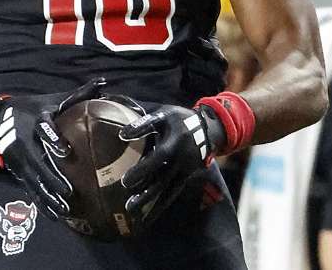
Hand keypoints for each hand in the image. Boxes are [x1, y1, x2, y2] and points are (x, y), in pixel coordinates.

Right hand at [0, 78, 105, 216]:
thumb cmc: (32, 109)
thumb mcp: (51, 100)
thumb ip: (77, 95)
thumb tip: (104, 83)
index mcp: (35, 121)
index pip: (43, 129)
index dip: (53, 139)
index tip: (65, 150)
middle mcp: (24, 141)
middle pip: (39, 162)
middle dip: (53, 178)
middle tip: (69, 192)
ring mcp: (19, 159)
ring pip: (34, 180)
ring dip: (49, 195)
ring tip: (65, 209)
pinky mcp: (16, 170)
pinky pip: (30, 189)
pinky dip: (42, 202)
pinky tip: (54, 215)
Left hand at [116, 103, 225, 231]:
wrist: (209, 130)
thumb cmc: (180, 119)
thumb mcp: (164, 115)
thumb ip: (144, 123)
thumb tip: (122, 133)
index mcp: (174, 143)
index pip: (158, 158)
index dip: (143, 168)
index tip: (125, 179)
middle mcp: (180, 160)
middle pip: (161, 179)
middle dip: (144, 190)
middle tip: (127, 199)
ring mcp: (183, 171)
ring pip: (165, 190)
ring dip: (149, 202)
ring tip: (132, 211)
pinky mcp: (185, 178)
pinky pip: (171, 194)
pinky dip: (159, 206)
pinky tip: (146, 218)